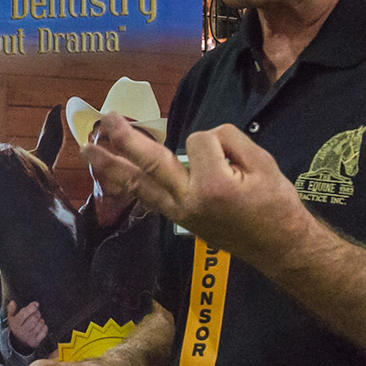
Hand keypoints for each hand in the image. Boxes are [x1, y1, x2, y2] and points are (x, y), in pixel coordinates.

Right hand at [5, 299, 47, 349]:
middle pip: (33, 319)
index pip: (24, 314)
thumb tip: (13, 302)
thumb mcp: (11, 318)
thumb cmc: (16, 327)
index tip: (36, 304)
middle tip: (37, 312)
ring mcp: (28, 338)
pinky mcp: (35, 342)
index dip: (31, 307)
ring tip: (39, 319)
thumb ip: (11, 309)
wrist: (18, 342)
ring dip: (41, 320)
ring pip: (39, 325)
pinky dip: (44, 327)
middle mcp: (21, 332)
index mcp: (15, 324)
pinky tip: (42, 325)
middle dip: (37, 313)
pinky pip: (43, 332)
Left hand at [81, 117, 309, 265]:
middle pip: (150, 162)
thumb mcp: (264, 163)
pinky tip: (113, 177)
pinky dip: (130, 185)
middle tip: (107, 118)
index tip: (237, 158)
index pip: (200, 140)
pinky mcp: (177, 219)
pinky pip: (148, 198)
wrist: (279, 246)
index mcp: (214, 184)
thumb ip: (231, 142)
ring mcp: (179, 212)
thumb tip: (204, 140)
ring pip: (140, 183)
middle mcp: (189, 200)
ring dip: (112, 165)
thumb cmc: (276, 205)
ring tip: (87, 149)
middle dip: (126, 138)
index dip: (219, 140)